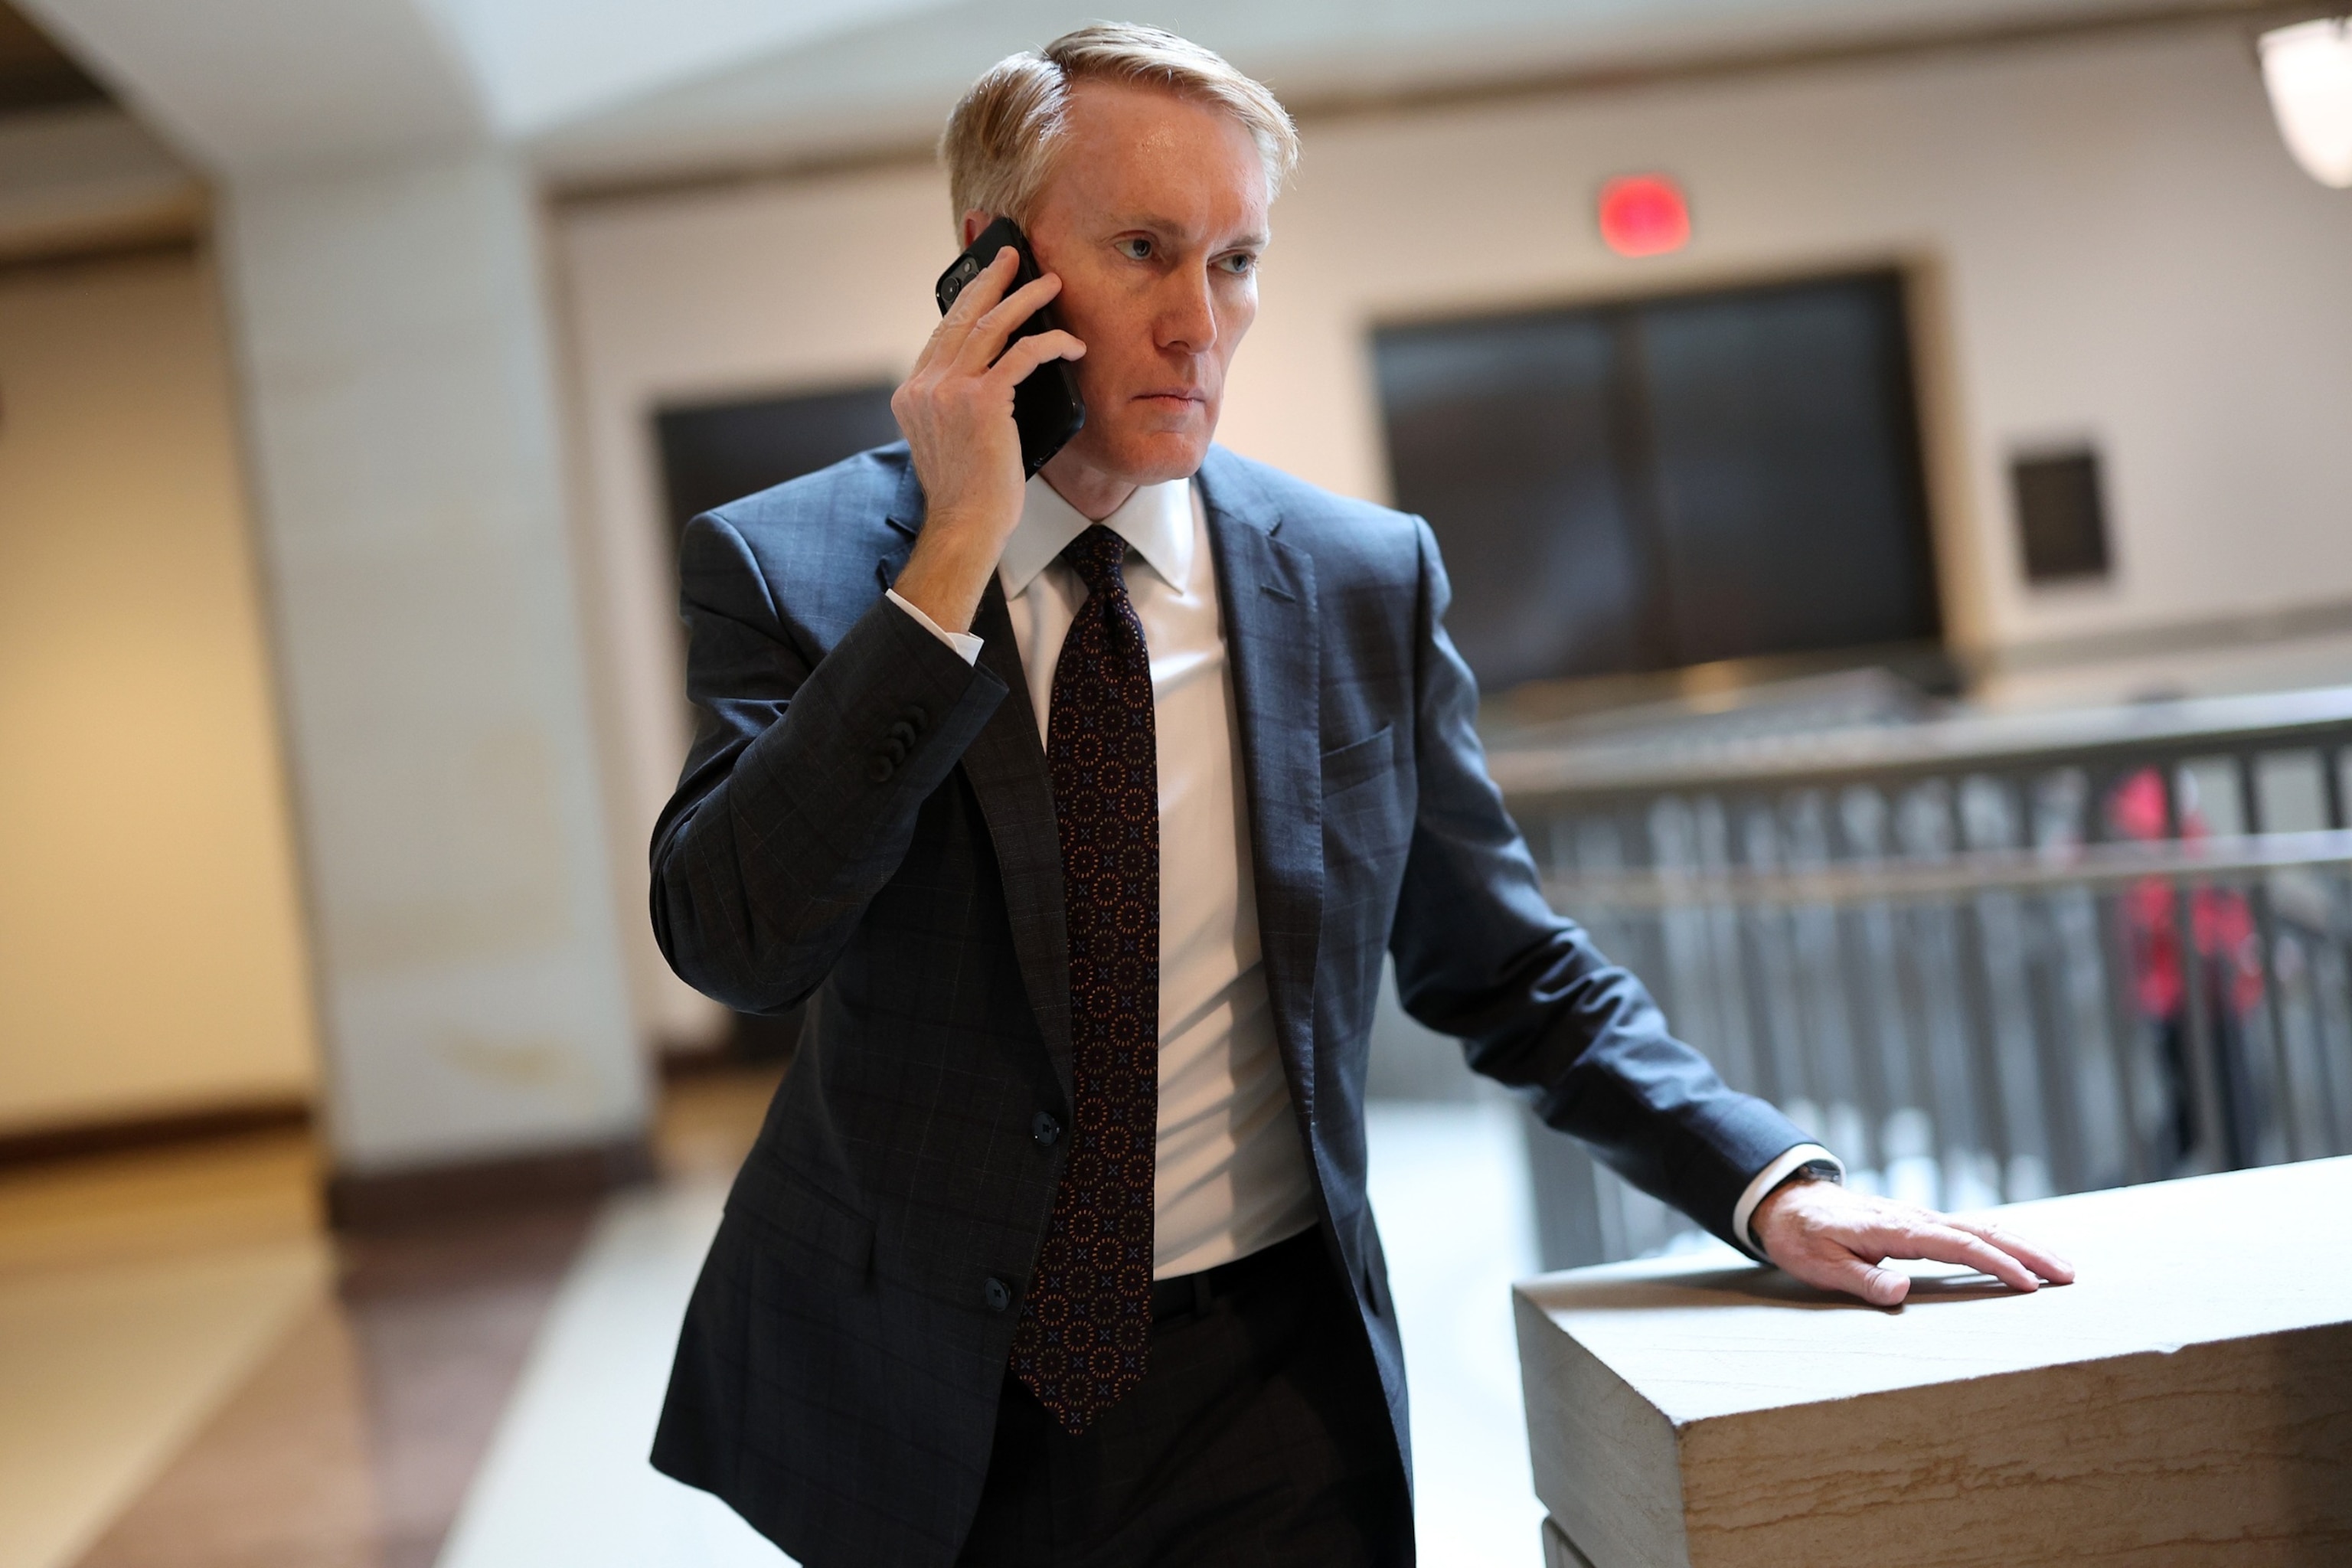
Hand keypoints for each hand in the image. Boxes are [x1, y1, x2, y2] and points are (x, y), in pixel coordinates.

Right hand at [889, 247, 1085, 633]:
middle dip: (990, 281)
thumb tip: (996, 373)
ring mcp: (948, 391)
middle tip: (1015, 256)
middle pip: (960, 317)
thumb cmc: (970, 493)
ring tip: (1050, 283)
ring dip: (1025, 300)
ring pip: (990, 326)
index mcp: (912, 393)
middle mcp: (924, 386)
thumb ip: (959, 403)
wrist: (966, 527)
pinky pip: (1021, 356)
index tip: (987, 281)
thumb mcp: (953, 439)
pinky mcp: (980, 401)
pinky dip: (1050, 344)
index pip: (942, 334)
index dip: (966, 302)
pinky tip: (1071, 344)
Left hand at [1751, 1178, 2075, 1307]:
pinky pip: (1968, 1230)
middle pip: (1982, 1232)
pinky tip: (2022, 1254)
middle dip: (2028, 1252)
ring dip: (2022, 1245)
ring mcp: (1919, 1220)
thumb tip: (1901, 1291)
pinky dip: (2001, 1240)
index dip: (1996, 1264)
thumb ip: (1861, 1279)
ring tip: (2061, 1267)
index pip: (1957, 1245)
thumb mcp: (1821, 1264)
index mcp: (1895, 1230)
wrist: (1789, 1203)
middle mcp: (1915, 1220)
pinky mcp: (1919, 1225)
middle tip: (2069, 1274)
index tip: (2030, 1284)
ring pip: (1981, 1228)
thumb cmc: (1803, 1237)